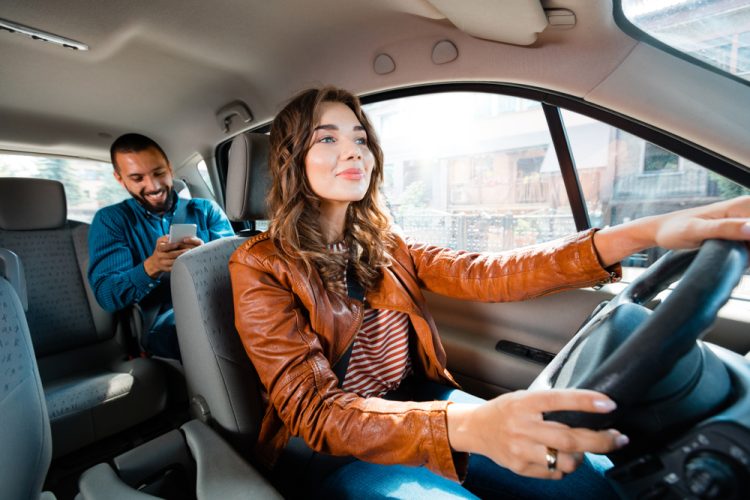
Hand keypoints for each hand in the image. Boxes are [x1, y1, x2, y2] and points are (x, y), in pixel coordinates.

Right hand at [143, 235, 203, 276]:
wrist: (155, 261)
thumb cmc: (162, 248)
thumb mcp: (161, 241)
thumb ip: (167, 238)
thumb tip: (173, 237)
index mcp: (159, 247)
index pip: (164, 246)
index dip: (171, 245)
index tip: (179, 244)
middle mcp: (159, 255)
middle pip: (170, 254)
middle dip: (180, 252)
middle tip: (189, 250)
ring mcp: (162, 263)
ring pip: (172, 262)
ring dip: (181, 259)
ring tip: (188, 256)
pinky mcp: (166, 268)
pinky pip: (173, 267)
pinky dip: (179, 264)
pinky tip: (185, 262)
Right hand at [447, 389, 627, 478]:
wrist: (475, 429)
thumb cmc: (504, 411)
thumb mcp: (524, 397)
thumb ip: (549, 403)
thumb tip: (588, 407)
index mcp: (524, 403)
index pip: (559, 400)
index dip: (586, 402)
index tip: (609, 404)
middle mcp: (522, 426)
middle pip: (569, 438)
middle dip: (600, 440)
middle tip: (618, 438)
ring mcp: (520, 449)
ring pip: (564, 460)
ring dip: (582, 457)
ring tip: (583, 450)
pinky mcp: (520, 467)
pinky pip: (553, 472)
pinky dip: (563, 467)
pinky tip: (562, 458)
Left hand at [594, 196, 749, 266]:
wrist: (660, 231)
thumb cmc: (674, 229)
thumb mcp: (697, 231)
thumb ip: (724, 229)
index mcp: (739, 205)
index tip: (743, 250)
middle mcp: (743, 209)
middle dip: (749, 248)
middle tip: (734, 255)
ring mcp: (740, 220)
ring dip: (747, 251)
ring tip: (728, 255)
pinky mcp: (736, 229)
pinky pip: (748, 242)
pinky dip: (744, 252)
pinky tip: (733, 257)